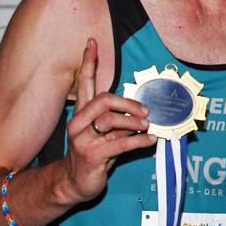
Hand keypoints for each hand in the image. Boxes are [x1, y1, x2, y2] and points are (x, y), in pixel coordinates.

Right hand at [61, 39, 154, 203]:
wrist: (73, 183)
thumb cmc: (93, 155)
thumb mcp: (106, 135)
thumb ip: (119, 121)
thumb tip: (143, 113)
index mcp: (82, 114)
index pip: (85, 83)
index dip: (88, 62)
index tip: (92, 42)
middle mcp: (79, 123)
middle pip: (103, 100)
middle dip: (128, 102)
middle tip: (145, 110)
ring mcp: (83, 139)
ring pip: (110, 121)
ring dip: (134, 122)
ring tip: (149, 126)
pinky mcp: (92, 155)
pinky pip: (120, 143)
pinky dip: (139, 141)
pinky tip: (151, 140)